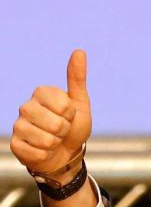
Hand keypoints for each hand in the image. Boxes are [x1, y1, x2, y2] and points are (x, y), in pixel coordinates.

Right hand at [10, 50, 92, 175]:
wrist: (66, 153)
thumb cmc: (73, 127)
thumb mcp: (80, 103)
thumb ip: (77, 79)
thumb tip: (80, 51)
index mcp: (41, 93)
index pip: (64, 106)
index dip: (71, 115)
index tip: (69, 116)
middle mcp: (25, 106)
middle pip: (56, 125)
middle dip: (64, 131)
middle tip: (61, 131)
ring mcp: (18, 126)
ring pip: (46, 140)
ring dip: (55, 144)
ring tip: (53, 140)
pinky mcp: (15, 144)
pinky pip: (37, 153)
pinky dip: (46, 155)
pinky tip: (44, 150)